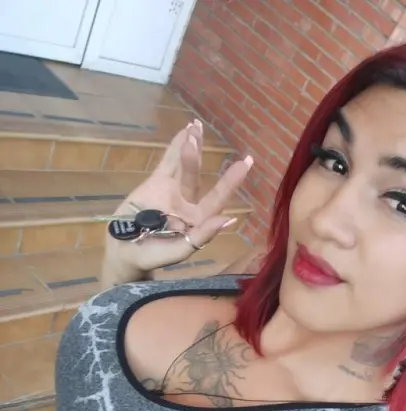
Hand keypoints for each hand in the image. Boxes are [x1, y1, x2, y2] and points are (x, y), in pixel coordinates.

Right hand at [104, 120, 252, 273]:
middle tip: (203, 132)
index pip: (218, 198)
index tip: (247, 162)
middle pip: (200, 177)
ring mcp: (172, 192)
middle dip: (202, 155)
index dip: (232, 181)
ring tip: (194, 127)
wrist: (124, 252)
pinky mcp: (156, 184)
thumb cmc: (151, 256)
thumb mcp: (178, 251)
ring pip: (185, 167)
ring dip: (191, 147)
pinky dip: (173, 148)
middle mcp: (188, 204)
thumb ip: (201, 236)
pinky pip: (167, 164)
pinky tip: (184, 131)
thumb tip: (228, 219)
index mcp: (198, 220)